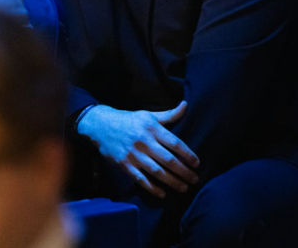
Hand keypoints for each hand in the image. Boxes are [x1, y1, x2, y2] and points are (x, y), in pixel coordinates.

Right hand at [78, 102, 199, 197]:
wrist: (101, 125)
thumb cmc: (129, 120)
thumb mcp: (148, 115)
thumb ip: (169, 115)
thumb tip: (186, 105)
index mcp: (151, 128)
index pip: (174, 143)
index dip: (187, 154)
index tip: (197, 163)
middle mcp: (143, 141)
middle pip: (168, 160)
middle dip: (184, 171)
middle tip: (195, 179)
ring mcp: (133, 154)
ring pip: (156, 172)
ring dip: (172, 182)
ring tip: (184, 188)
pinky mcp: (124, 165)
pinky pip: (140, 179)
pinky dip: (152, 188)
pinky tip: (163, 193)